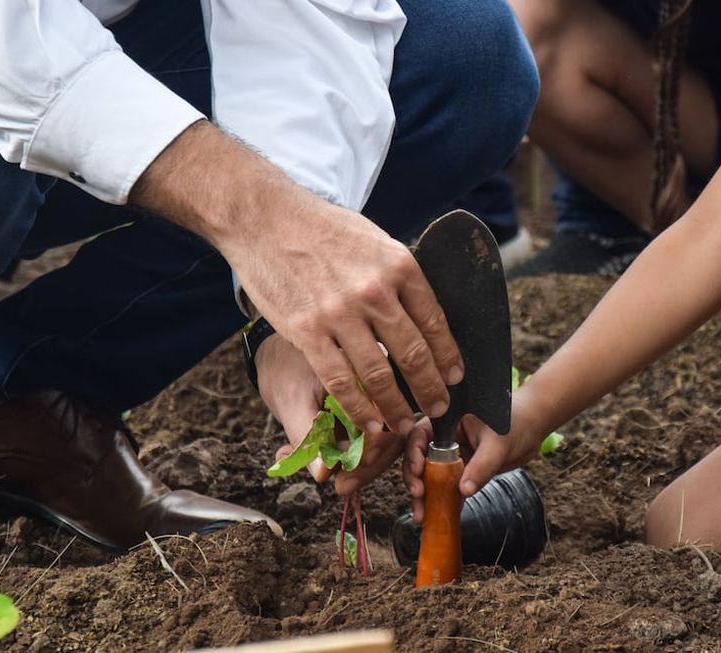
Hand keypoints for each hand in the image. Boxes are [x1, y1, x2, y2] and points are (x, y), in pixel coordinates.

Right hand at [131, 122, 463, 439]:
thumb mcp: (374, 241)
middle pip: (414, 354)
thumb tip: (420, 314)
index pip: (435, 322)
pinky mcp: (308, 332)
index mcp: (399, 266)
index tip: (455, 376)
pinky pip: (340, 381)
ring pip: (379, 375)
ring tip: (406, 424)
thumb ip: (397, 277)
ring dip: (397, 406)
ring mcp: (340, 314)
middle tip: (439, 408)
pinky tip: (370, 422)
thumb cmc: (321, 228)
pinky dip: (360, 408)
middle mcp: (375, 291)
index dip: (448, 356)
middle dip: (431, 389)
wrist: (264, 218)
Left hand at [257, 334, 414, 493]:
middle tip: (343, 485)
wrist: (276, 352)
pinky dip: (352, 457)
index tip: (354, 470)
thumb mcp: (289, 400)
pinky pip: (371, 438)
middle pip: (396, 430)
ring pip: (387, 439)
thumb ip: (305, 435)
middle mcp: (381, 380)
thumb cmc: (283, 366)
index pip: (388, 414)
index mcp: (367, 368)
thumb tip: (323, 473)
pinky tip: (323, 465)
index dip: (376, 448)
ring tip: (332, 478)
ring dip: (363, 466)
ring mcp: (377, 396)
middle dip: (372, 465)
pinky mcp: (369, 410)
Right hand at [402, 402, 543, 522]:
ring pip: (430, 476)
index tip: (418, 471)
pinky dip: (442, 502)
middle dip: (415, 478)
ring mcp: (452, 455)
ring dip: (425, 496)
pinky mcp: (461, 471)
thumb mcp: (497, 444)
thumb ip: (481, 466)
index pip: (420, 434)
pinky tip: (437, 517)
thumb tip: (463, 490)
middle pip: (419, 458)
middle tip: (419, 496)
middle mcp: (445, 438)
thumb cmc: (515, 423)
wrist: (532, 428)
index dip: (413, 453)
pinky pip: (447, 488)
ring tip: (422, 515)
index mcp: (447, 421)